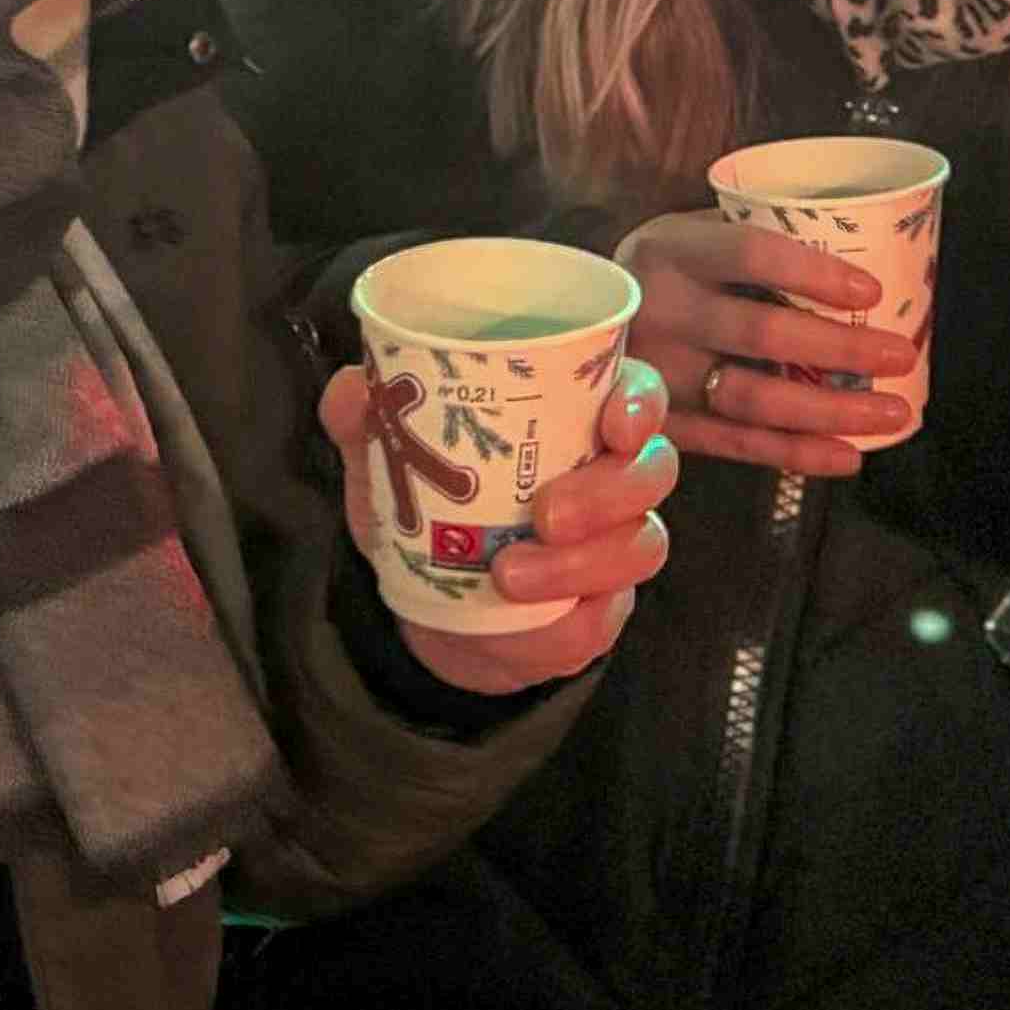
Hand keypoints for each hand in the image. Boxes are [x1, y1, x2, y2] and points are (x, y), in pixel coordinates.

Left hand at [316, 359, 679, 689]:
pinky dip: (567, 620)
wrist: (431, 609)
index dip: (640, 402)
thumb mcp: (390, 462)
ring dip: (581, 564)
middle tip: (545, 514)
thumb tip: (354, 389)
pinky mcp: (601, 613)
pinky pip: (606, 618)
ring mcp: (616, 549)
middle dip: (609, 492)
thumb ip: (368, 419)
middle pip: (654, 469)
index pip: (638, 395)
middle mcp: (613, 479)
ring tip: (509, 575)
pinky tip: (524, 619)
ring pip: (642, 546)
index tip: (611, 423)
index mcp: (578, 423)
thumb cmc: (433, 508)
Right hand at [614, 209, 913, 478]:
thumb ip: (751, 240)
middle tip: (900, 352)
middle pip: (760, 332)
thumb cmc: (666, 272)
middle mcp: (658, 310)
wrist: (574, 325)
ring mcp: (655, 376)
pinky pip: (735, 445)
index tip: (871, 290)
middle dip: (841, 347)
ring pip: (752, 398)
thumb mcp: (689, 235)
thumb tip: (864, 250)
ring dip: (830, 410)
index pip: (750, 252)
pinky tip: (847, 455)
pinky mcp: (660, 426)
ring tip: (893, 412)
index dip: (813, 271)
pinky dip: (795, 453)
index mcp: (671, 247)